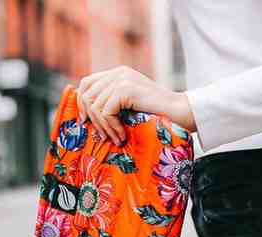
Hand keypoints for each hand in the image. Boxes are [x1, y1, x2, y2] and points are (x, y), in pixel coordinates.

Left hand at [76, 66, 195, 145]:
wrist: (179, 113)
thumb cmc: (157, 115)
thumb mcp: (129, 106)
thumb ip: (111, 103)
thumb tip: (85, 115)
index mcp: (118, 73)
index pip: (87, 84)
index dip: (82, 103)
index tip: (86, 121)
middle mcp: (118, 73)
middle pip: (87, 94)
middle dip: (92, 118)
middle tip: (104, 135)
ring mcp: (122, 79)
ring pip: (95, 106)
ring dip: (104, 127)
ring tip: (117, 138)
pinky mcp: (125, 89)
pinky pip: (106, 112)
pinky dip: (112, 127)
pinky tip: (123, 135)